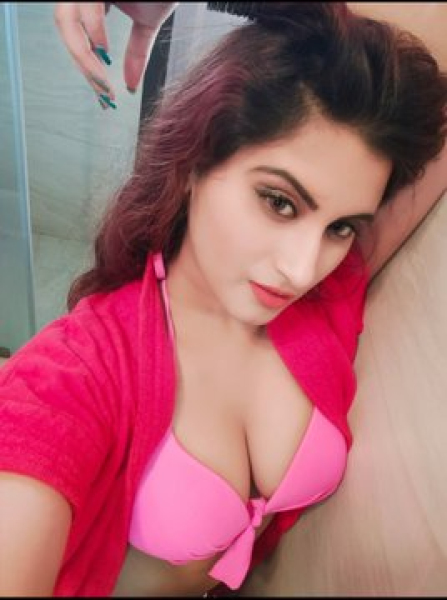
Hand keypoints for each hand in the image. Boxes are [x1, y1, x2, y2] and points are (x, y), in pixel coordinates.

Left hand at [54, 2, 177, 107]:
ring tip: (102, 77)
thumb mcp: (148, 22)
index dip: (88, 66)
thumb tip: (130, 85)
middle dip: (83, 66)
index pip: (79, 35)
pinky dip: (92, 28)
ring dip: (82, 55)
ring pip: (67, 19)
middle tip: (101, 91)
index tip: (103, 93)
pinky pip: (85, 2)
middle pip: (66, 29)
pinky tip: (103, 49)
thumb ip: (137, 52)